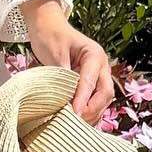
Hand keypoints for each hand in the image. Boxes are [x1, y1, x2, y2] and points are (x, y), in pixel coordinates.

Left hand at [21, 0, 115, 126]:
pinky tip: (78, 122)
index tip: (75, 113)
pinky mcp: (91, 84)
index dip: (83, 99)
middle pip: (105, 93)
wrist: (47, 25)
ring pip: (102, 100)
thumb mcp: (54, 54)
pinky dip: (89, 112)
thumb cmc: (50, 36)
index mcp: (94, 55)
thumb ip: (63, 76)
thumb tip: (66, 100)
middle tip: (76, 121)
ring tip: (76, 125)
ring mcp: (98, 75)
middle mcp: (101, 66)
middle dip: (92, 109)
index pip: (91, 81)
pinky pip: (95, 101)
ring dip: (92, 113)